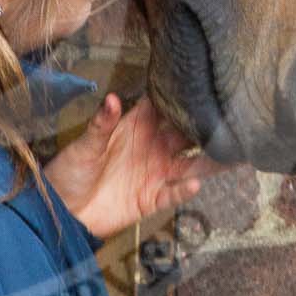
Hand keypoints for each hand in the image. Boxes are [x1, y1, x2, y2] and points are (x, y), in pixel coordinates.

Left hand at [43, 93, 223, 240]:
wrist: (63, 211)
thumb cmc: (70, 171)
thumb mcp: (84, 145)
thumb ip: (101, 124)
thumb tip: (111, 98)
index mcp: (136, 128)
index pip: (163, 107)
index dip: (180, 96)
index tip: (201, 84)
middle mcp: (152, 147)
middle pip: (184, 135)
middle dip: (205, 126)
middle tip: (231, 117)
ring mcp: (155, 173)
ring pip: (190, 165)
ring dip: (210, 161)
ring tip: (232, 153)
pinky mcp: (152, 199)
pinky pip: (173, 194)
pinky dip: (184, 190)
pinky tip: (195, 184)